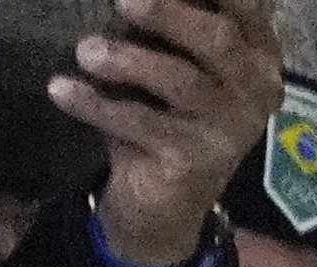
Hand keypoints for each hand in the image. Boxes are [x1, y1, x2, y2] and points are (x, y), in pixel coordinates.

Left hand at [55, 0, 277, 266]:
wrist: (168, 196)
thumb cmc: (167, 107)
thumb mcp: (173, 54)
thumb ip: (168, 19)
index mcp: (255, 51)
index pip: (246, 6)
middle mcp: (255, 88)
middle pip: (218, 39)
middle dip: (166, 14)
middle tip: (122, 0)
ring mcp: (230, 128)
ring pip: (182, 81)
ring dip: (127, 61)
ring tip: (86, 52)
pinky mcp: (199, 162)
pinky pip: (143, 124)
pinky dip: (97, 104)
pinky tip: (61, 89)